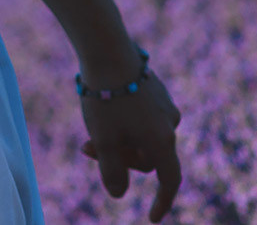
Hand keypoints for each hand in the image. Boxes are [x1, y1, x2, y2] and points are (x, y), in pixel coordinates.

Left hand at [78, 71, 182, 221]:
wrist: (107, 49)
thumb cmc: (106, 98)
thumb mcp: (104, 141)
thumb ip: (112, 172)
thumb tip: (119, 193)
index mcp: (162, 141)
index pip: (169, 180)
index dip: (162, 201)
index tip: (151, 217)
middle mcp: (170, 123)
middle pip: (147, 157)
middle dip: (119, 158)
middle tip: (86, 149)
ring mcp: (163, 104)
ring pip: (141, 135)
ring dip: (118, 140)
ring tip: (89, 129)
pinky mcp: (153, 88)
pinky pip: (141, 116)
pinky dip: (122, 122)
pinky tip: (101, 108)